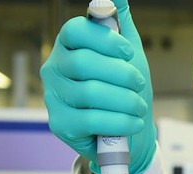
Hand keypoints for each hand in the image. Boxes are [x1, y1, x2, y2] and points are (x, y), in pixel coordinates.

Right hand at [40, 0, 155, 173]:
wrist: (128, 132)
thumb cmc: (125, 89)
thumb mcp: (128, 52)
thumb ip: (119, 21)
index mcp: (68, 45)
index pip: (75, 30)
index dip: (104, 39)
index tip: (128, 52)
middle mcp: (53, 69)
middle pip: (84, 62)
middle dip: (121, 74)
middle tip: (138, 84)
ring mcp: (53, 97)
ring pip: (91, 92)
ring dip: (126, 100)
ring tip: (139, 106)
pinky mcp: (60, 125)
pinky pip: (93, 120)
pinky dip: (121, 121)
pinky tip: (134, 122)